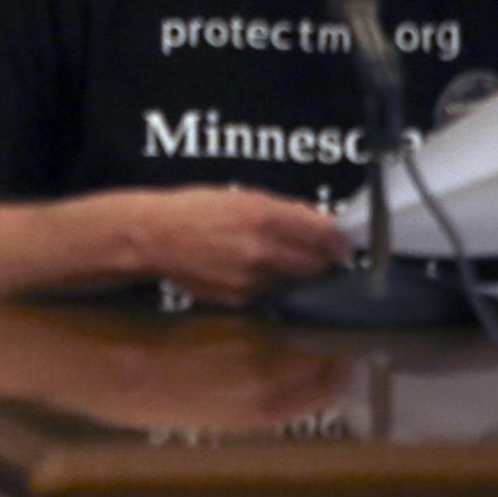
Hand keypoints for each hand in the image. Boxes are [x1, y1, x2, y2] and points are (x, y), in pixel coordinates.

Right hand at [129, 187, 348, 306]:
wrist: (153, 237)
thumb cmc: (195, 209)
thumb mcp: (243, 197)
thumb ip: (287, 212)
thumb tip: (325, 225)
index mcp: (265, 217)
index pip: (324, 236)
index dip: (339, 242)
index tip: (345, 243)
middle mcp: (262, 251)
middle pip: (317, 265)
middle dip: (324, 261)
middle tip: (325, 256)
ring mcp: (251, 280)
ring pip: (295, 282)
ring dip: (297, 274)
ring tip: (279, 260)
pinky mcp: (240, 300)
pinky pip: (270, 293)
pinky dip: (272, 284)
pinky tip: (254, 271)